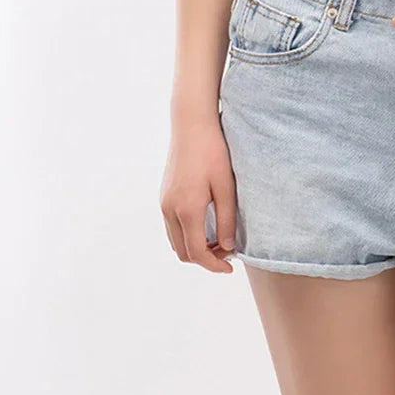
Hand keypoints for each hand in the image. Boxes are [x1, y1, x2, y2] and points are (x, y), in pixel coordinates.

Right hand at [159, 114, 235, 272]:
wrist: (192, 126)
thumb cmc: (213, 153)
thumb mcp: (226, 187)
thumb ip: (227, 220)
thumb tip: (227, 247)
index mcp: (186, 209)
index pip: (197, 253)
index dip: (214, 266)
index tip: (230, 268)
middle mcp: (169, 209)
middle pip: (183, 251)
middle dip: (205, 258)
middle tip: (228, 251)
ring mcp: (163, 203)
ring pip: (176, 241)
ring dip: (195, 247)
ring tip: (219, 239)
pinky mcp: (164, 196)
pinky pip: (172, 227)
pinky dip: (188, 235)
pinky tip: (207, 226)